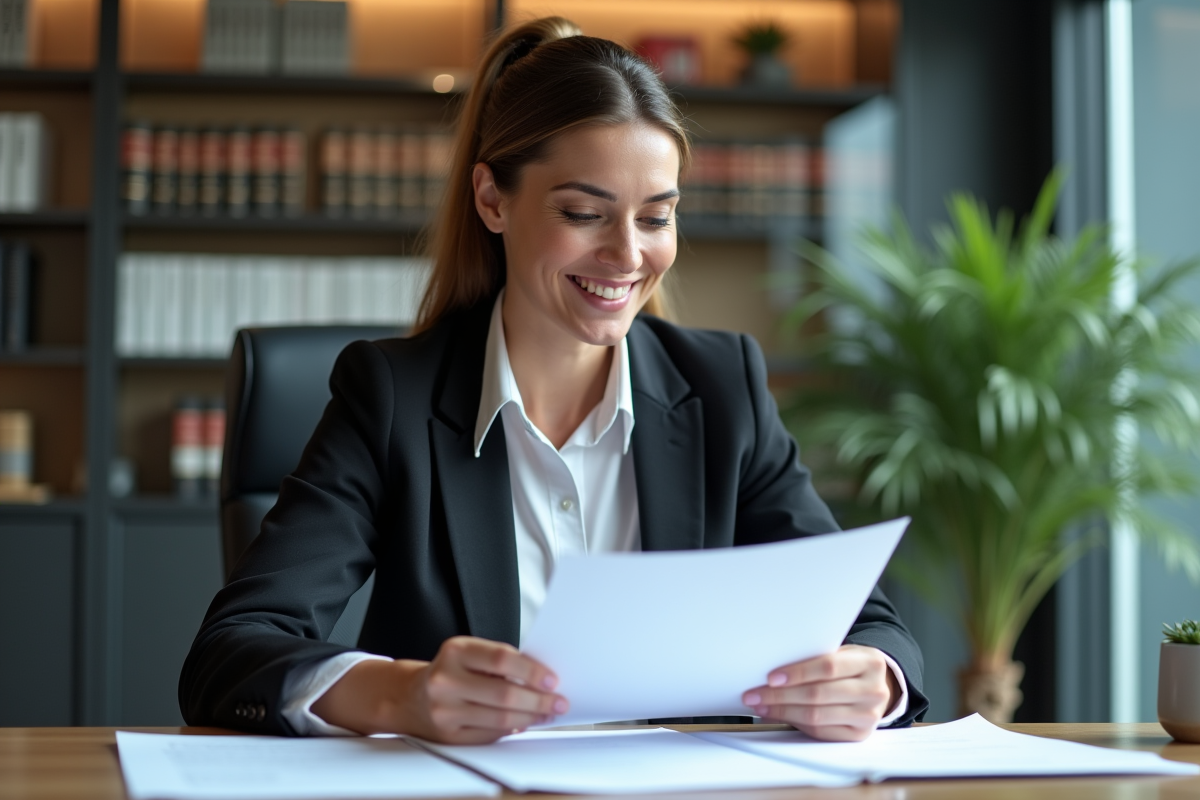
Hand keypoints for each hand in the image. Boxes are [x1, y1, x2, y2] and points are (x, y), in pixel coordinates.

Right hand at [311, 636, 568, 743]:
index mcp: (455, 652)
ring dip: (531, 718)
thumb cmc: (449, 671)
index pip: (501, 659)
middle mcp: (446, 680)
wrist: (408, 696)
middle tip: (558, 702)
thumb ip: (500, 661)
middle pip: (504, 694)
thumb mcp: (468, 653)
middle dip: (539, 700)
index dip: (532, 670)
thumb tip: (542, 678)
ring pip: (500, 718)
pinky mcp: (448, 735)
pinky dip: (512, 729)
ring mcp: (444, 711)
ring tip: (546, 714)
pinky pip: (490, 734)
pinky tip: (524, 723)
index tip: (553, 679)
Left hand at [742, 644, 897, 741]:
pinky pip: (820, 731)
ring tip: (761, 705)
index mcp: (870, 662)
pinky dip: (794, 722)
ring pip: (816, 715)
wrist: (878, 687)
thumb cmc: (850, 667)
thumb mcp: (842, 654)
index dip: (797, 672)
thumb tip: (773, 671)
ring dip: (782, 710)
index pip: (828, 667)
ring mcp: (869, 716)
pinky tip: (778, 714)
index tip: (771, 677)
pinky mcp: (859, 735)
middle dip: (780, 695)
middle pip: (818, 694)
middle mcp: (873, 690)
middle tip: (754, 694)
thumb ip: (816, 658)